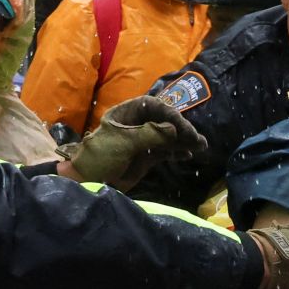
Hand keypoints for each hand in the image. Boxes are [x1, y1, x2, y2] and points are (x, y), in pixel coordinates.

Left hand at [60, 96, 205, 189]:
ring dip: (183, 141)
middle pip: (164, 121)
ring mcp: (142, 140)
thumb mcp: (123, 142)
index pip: (154, 106)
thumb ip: (149, 134)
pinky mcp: (146, 156)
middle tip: (197, 139)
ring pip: (168, 137)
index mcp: (127, 113)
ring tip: (200, 147)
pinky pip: (166, 151)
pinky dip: (177, 152)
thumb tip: (174, 129)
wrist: (88, 181)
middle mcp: (137, 124)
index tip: (182, 128)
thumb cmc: (99, 157)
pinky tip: (188, 155)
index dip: (170, 114)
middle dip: (182, 129)